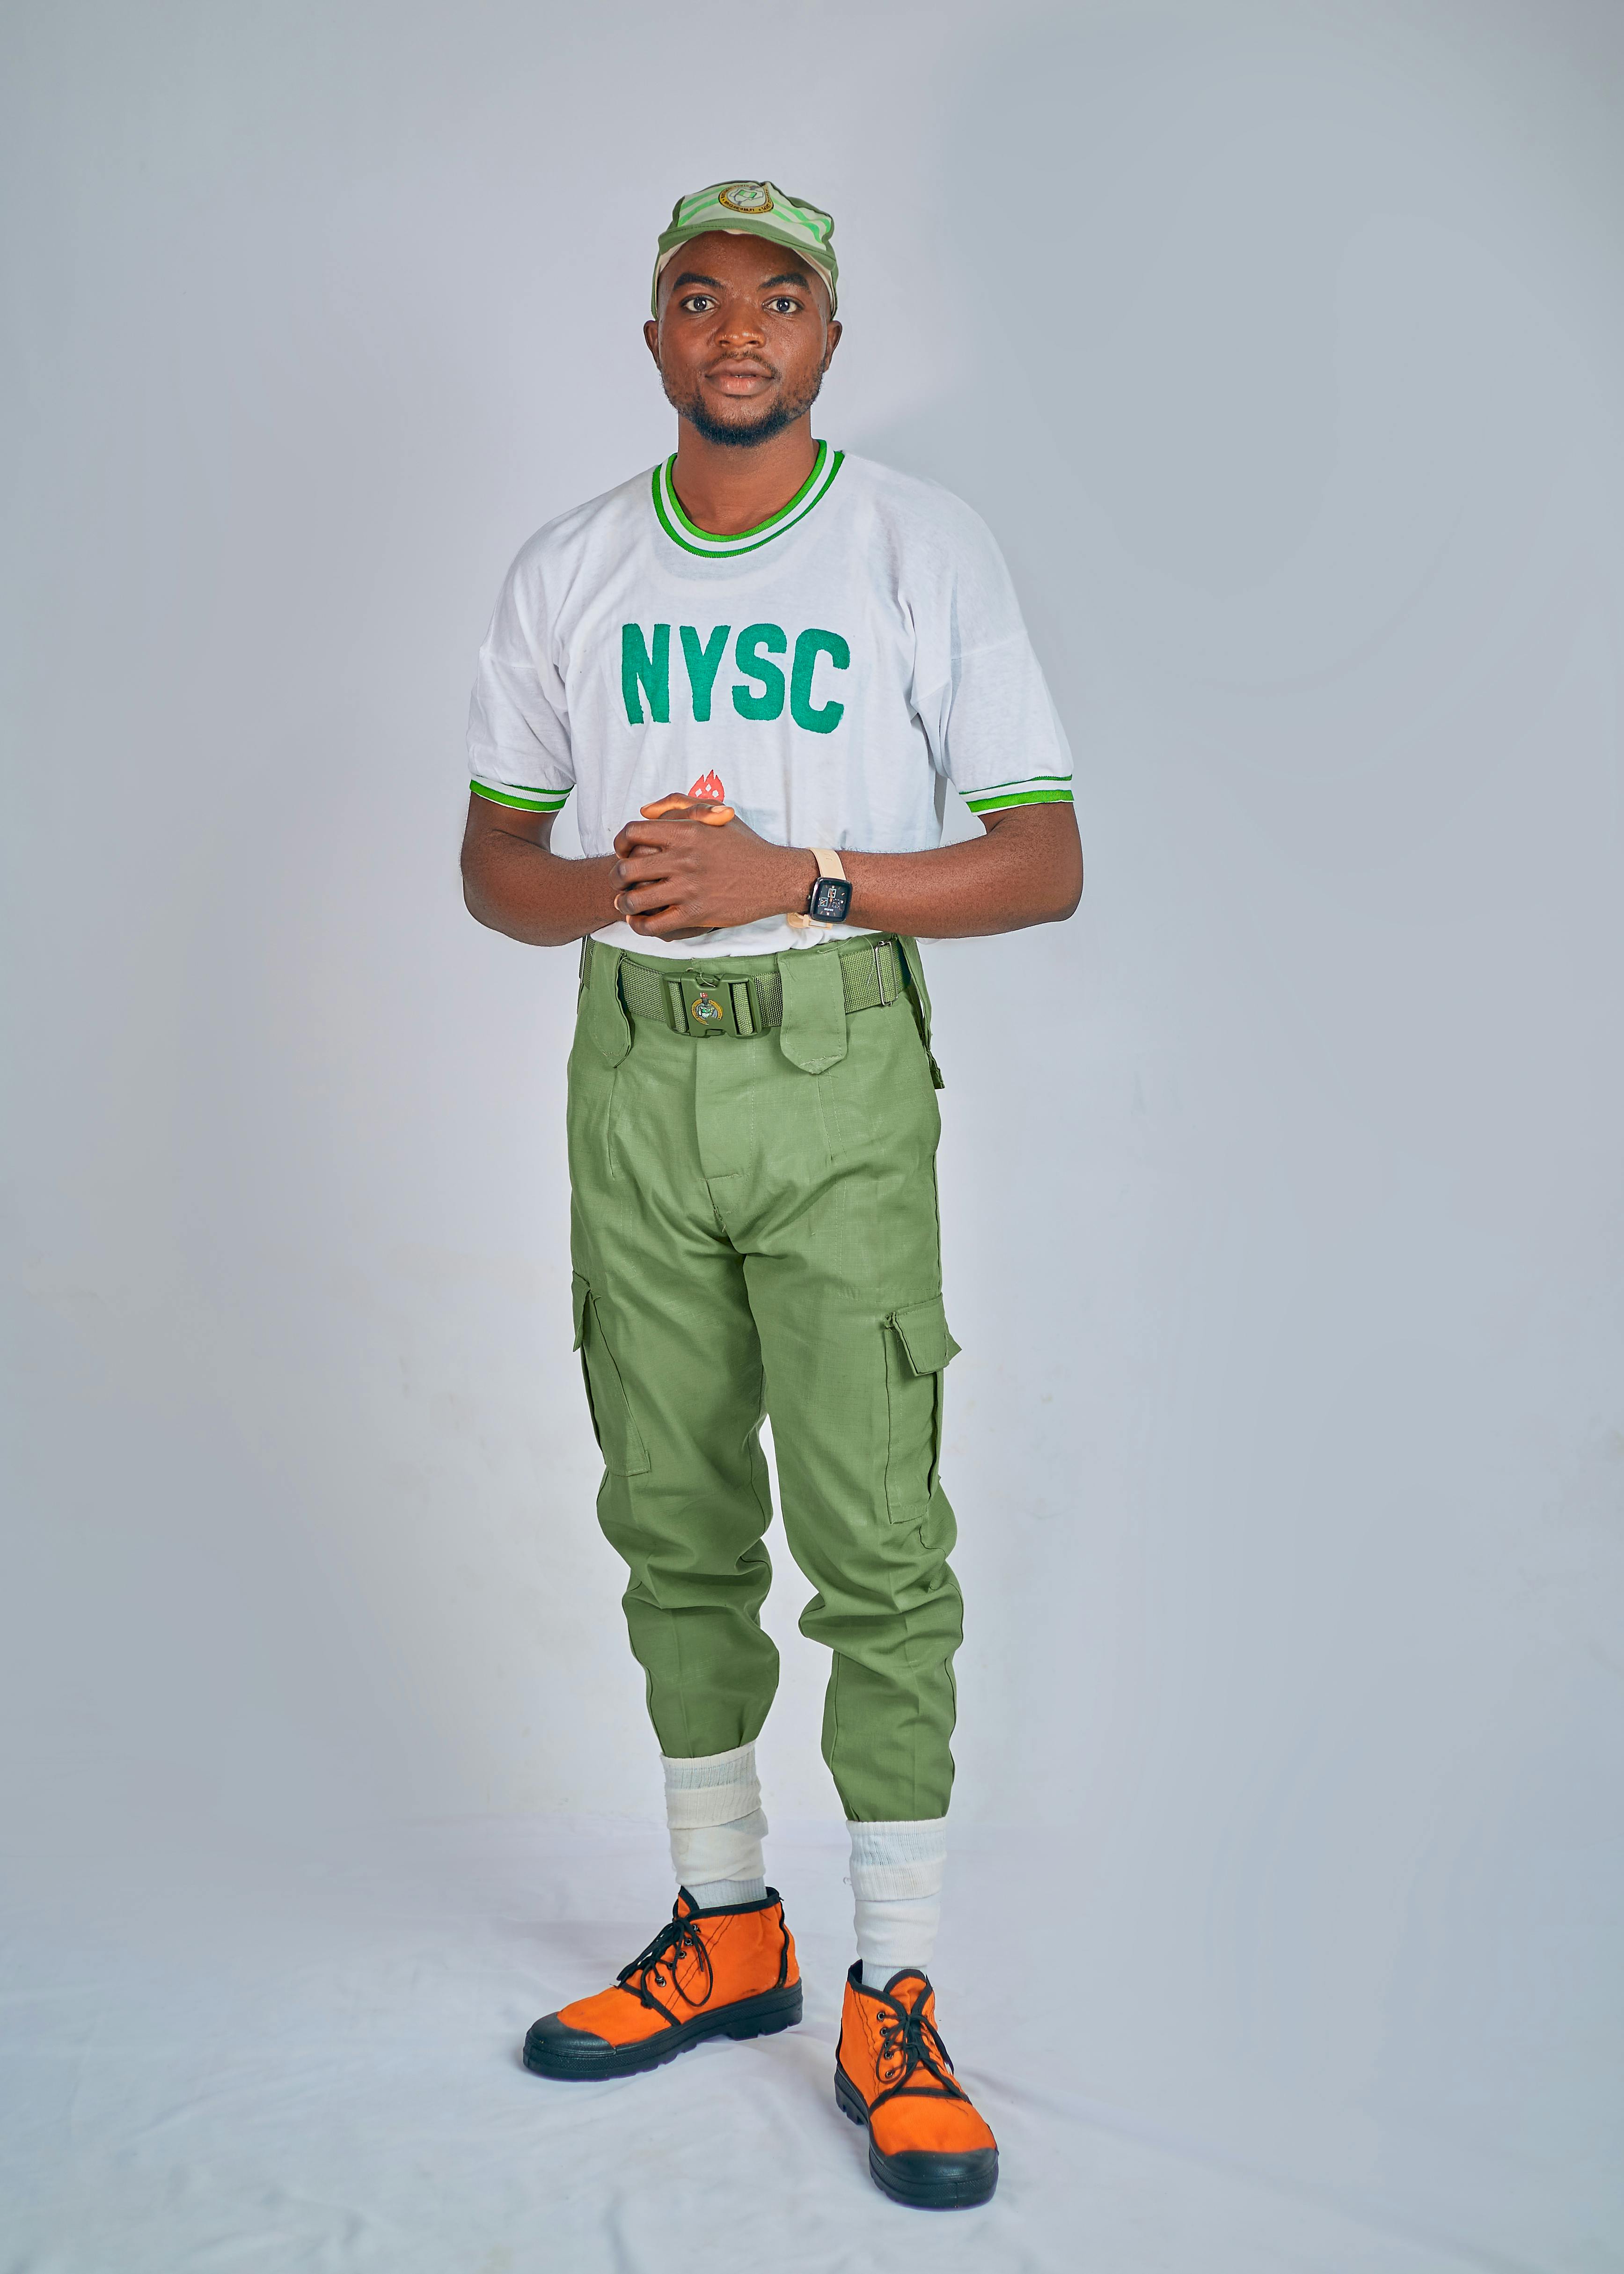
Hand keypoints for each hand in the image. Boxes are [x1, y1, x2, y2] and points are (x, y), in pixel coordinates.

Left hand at [612, 800, 816, 937]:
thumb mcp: (715, 814)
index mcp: (686, 832)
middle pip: (627, 869)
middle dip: (616, 877)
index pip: (633, 833)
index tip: (623, 852)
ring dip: (624, 903)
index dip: (620, 844)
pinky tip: (639, 922)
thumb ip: (679, 804)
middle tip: (620, 882)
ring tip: (625, 903)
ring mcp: (688, 888)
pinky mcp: (696, 914)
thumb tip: (645, 811)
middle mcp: (683, 859)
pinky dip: (639, 926)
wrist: (775, 877)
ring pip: (636, 900)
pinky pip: (654, 925)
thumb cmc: (745, 845)